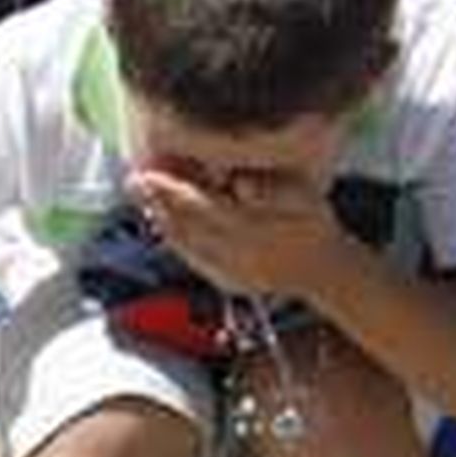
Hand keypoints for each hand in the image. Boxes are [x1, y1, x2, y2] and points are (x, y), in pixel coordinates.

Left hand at [128, 162, 344, 304]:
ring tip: (142, 196)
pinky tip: (164, 224)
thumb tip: (242, 185)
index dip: (172, 190)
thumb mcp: (306, 197)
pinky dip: (175, 241)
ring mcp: (229, 272)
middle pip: (187, 225)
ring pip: (186, 244)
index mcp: (253, 228)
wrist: (322, 270)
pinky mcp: (226, 282)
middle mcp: (236, 253)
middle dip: (157, 202)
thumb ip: (275, 189)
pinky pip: (193, 260)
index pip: (202, 206)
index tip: (148, 174)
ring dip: (162, 220)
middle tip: (133, 180)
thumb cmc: (312, 224)